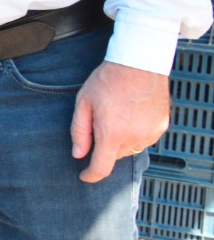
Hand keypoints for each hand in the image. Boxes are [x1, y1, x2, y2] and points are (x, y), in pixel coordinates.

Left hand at [71, 61, 169, 182]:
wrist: (139, 64)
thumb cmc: (108, 80)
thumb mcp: (84, 103)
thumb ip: (79, 131)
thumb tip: (78, 154)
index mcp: (112, 134)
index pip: (102, 167)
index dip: (90, 175)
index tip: (84, 176)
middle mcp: (134, 138)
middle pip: (115, 156)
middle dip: (104, 147)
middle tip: (99, 123)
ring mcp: (150, 133)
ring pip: (130, 149)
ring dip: (121, 141)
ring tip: (116, 116)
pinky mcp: (161, 127)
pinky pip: (144, 139)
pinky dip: (135, 134)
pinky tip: (130, 115)